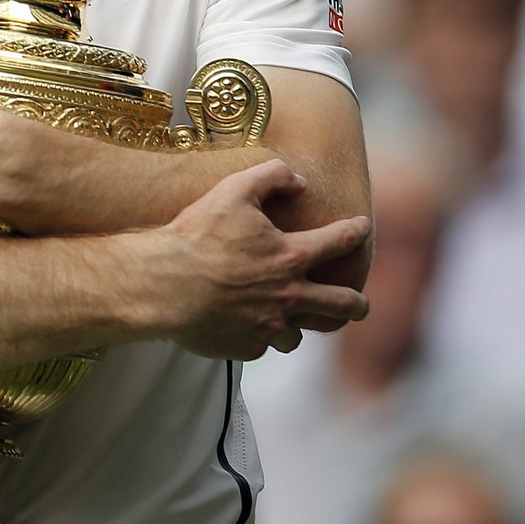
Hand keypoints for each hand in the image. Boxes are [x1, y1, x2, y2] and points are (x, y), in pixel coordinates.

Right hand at [134, 159, 370, 359]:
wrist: (162, 285)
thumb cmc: (196, 236)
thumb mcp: (233, 190)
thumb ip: (272, 176)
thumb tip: (300, 181)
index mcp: (292, 256)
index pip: (340, 241)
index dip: (356, 231)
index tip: (362, 229)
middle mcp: (289, 295)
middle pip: (341, 304)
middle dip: (357, 304)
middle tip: (361, 305)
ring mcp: (268, 327)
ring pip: (297, 336)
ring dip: (296, 327)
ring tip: (290, 323)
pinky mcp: (245, 347)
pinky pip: (259, 347)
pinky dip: (254, 338)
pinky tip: (241, 328)